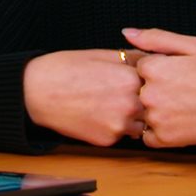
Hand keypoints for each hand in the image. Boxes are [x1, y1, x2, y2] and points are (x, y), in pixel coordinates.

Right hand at [22, 49, 144, 146]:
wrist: (37, 92)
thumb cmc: (65, 68)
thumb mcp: (101, 54)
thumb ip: (131, 59)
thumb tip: (152, 59)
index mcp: (131, 78)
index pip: (158, 80)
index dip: (151, 78)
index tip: (144, 77)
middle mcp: (130, 104)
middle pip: (154, 104)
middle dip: (146, 99)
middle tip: (127, 91)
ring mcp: (119, 125)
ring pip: (142, 123)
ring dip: (135, 116)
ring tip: (113, 104)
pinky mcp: (107, 140)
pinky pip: (123, 134)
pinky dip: (117, 126)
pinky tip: (100, 114)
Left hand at [124, 28, 195, 148]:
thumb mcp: (191, 45)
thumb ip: (155, 38)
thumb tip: (126, 33)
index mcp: (153, 68)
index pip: (139, 68)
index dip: (157, 69)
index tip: (176, 73)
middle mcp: (149, 94)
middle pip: (138, 91)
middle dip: (154, 90)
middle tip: (180, 90)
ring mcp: (156, 118)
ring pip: (142, 113)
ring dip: (155, 111)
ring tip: (181, 106)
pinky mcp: (164, 139)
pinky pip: (148, 136)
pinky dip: (158, 131)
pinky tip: (177, 122)